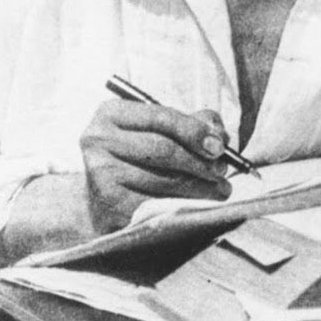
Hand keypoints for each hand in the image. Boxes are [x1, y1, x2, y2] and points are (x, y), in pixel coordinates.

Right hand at [79, 102, 232, 232]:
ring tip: (220, 190)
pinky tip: (199, 206)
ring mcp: (100, 175)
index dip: (195, 131)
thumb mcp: (160, 132)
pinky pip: (156, 206)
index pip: (161, 118)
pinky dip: (183, 206)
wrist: (100, 200)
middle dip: (200, 162)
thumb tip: (218, 135)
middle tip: (222, 171)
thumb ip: (192, 124)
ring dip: (200, 188)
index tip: (219, 146)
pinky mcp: (108, 206)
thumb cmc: (138, 159)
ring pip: (164, 181)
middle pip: (164, 151)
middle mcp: (98, 140)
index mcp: (111, 114)